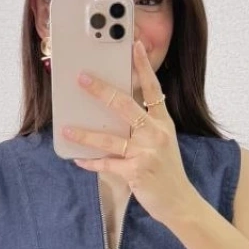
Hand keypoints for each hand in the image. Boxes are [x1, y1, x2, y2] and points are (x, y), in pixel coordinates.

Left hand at [65, 38, 196, 226]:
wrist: (181, 203)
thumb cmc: (167, 172)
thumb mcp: (162, 143)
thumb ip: (144, 126)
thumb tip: (112, 112)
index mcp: (163, 123)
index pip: (152, 89)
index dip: (143, 66)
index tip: (134, 45)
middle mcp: (155, 134)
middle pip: (124, 105)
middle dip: (101, 91)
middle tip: (82, 78)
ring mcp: (146, 153)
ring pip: (109, 138)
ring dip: (85, 133)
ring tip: (67, 128)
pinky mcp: (136, 172)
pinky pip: (107, 165)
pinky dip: (91, 162)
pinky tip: (77, 159)